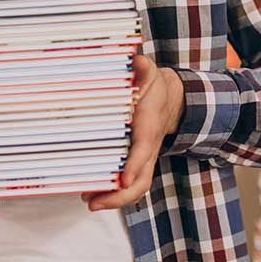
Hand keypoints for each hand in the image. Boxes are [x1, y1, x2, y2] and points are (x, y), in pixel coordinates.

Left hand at [81, 54, 183, 211]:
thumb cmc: (154, 88)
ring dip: (114, 199)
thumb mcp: (150, 72)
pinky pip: (128, 185)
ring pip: (135, 188)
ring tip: (91, 201)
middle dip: (120, 195)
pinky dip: (113, 194)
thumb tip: (136, 60)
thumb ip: (143, 67)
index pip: (144, 149)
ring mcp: (143, 159)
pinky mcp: (135, 163)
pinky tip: (92, 193)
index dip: (135, 165)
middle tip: (95, 200)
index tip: (124, 178)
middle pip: (141, 181)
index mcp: (150, 127)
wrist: (169, 100)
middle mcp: (148, 148)